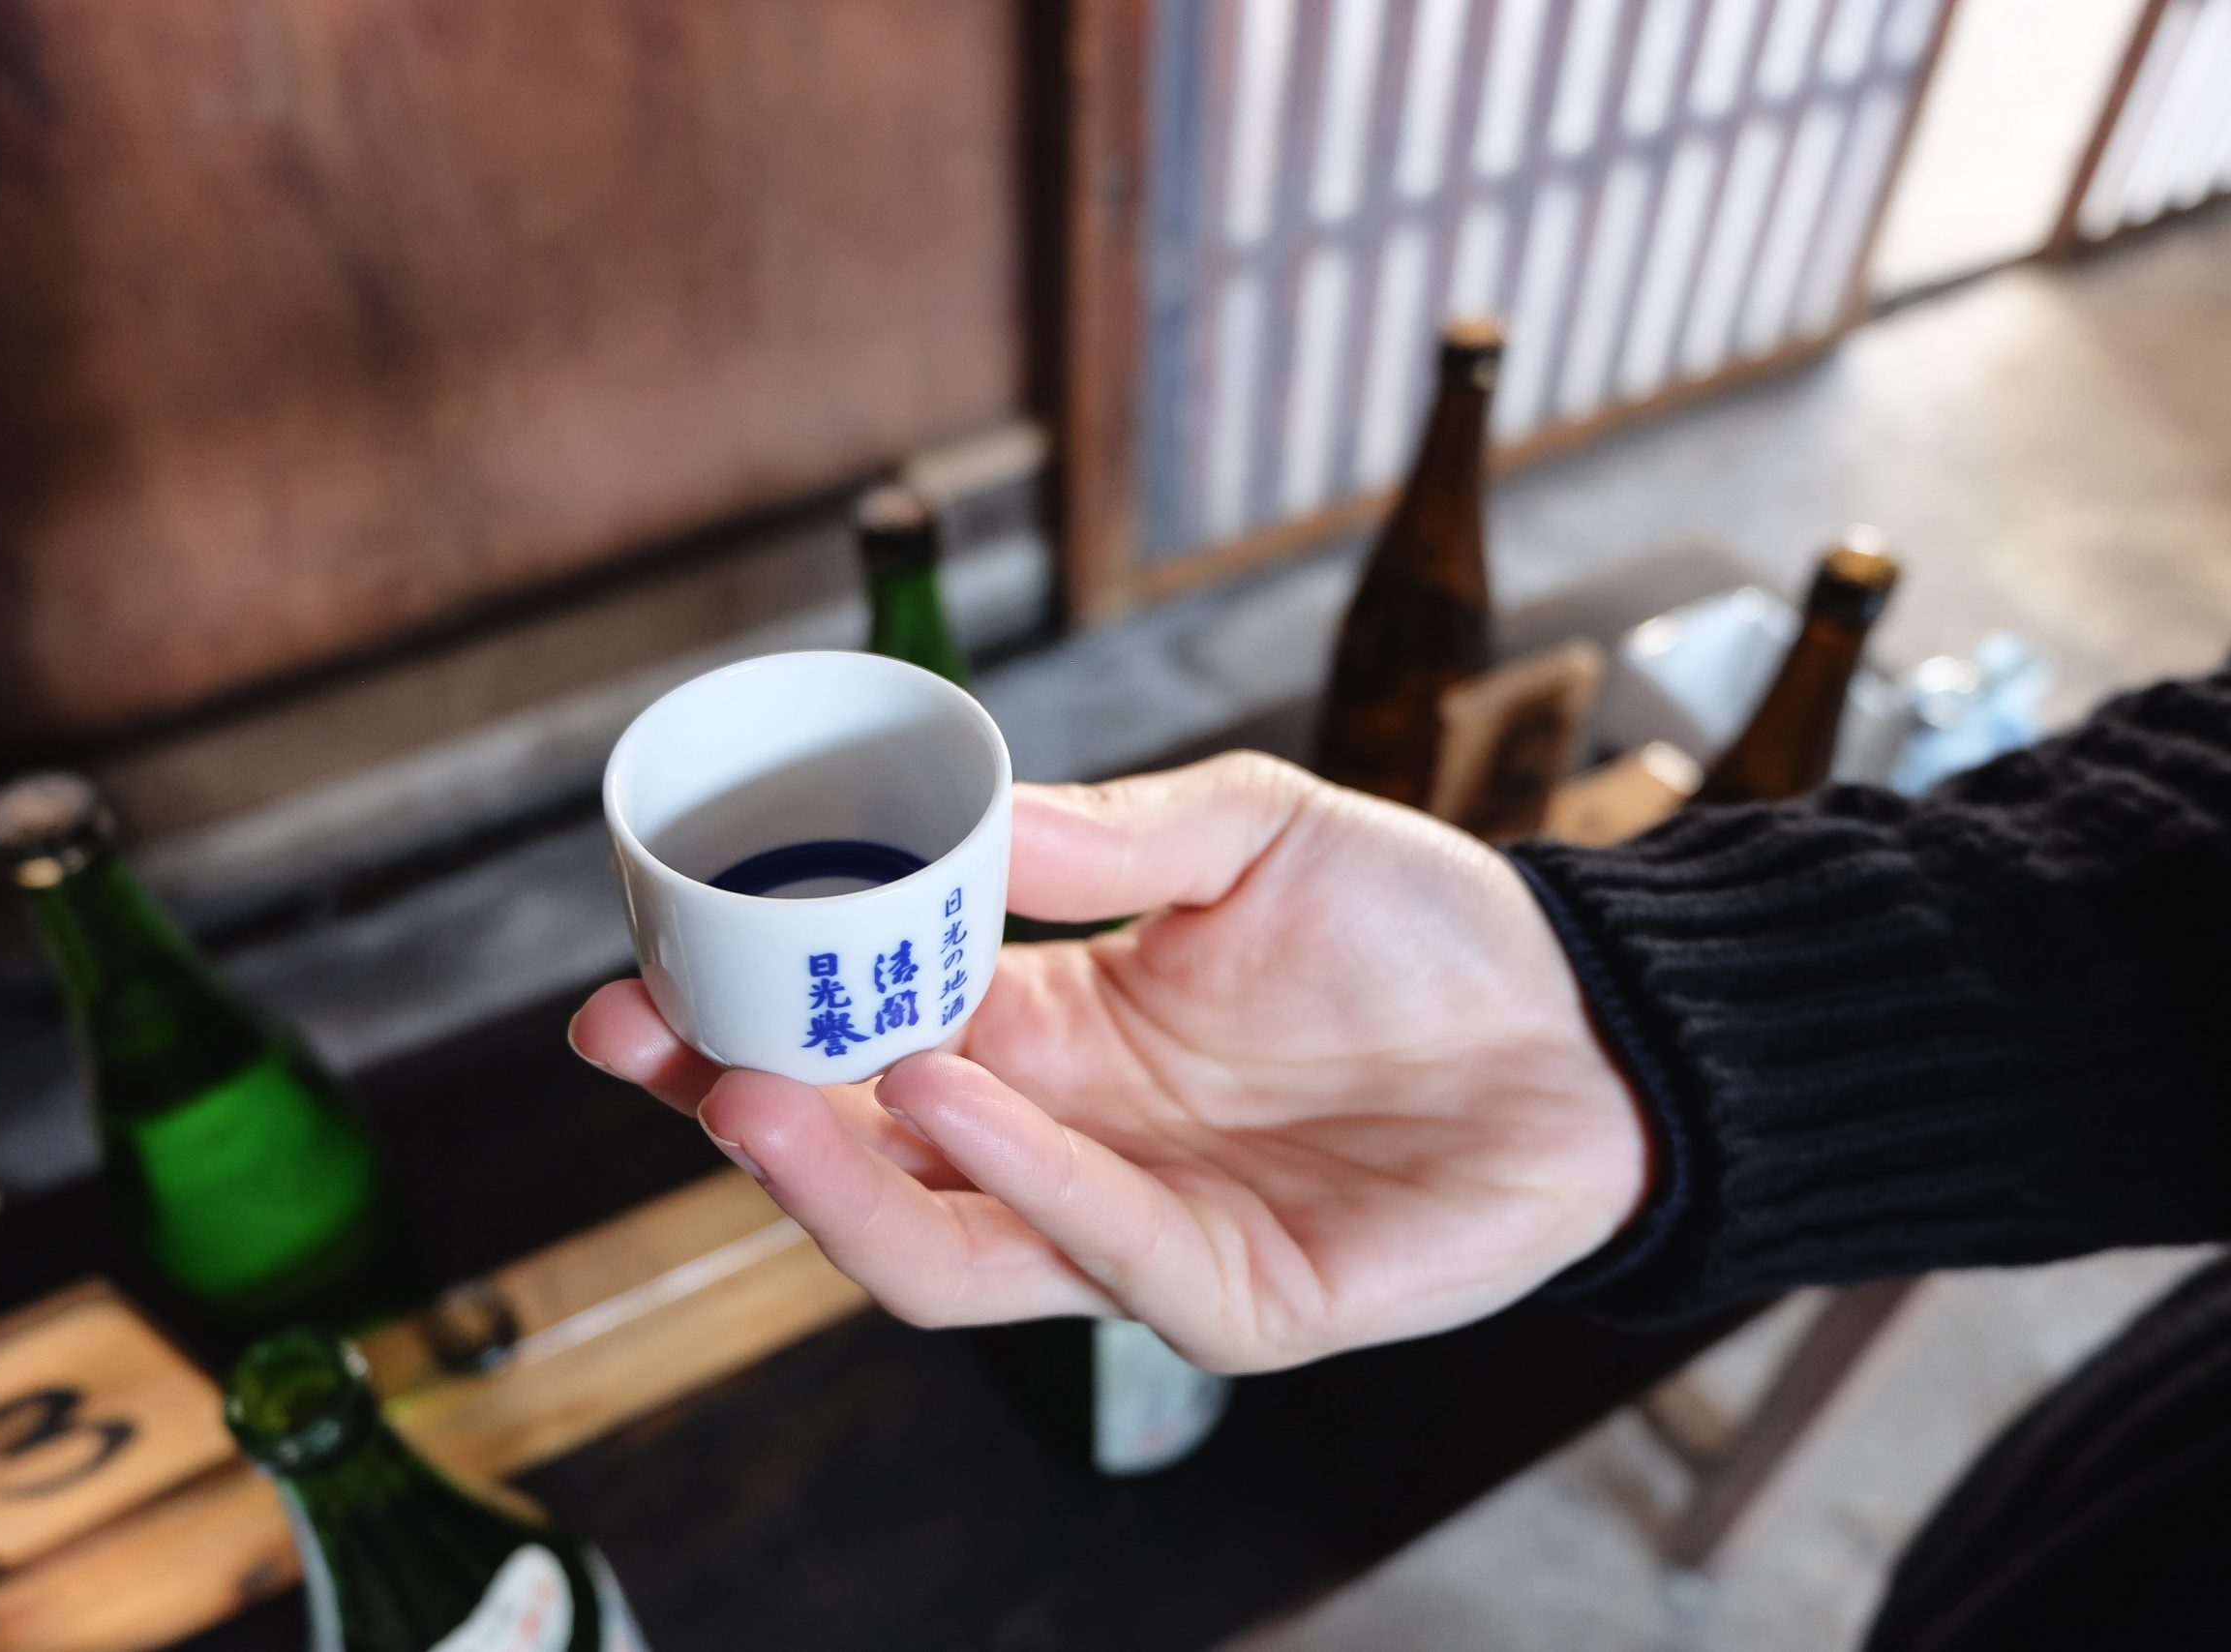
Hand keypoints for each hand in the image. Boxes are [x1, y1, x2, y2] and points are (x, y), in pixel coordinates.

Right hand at [570, 752, 1648, 1372]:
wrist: (1593, 1015)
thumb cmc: (1427, 928)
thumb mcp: (1252, 828)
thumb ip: (1105, 832)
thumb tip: (947, 808)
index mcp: (1057, 1042)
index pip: (867, 1053)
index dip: (748, 1026)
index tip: (637, 976)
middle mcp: (1077, 1152)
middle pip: (874, 1170)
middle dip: (745, 1117)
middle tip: (643, 1044)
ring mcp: (1151, 1237)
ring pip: (953, 1254)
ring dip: (846, 1179)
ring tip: (759, 1090)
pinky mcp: (1245, 1302)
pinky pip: (1112, 1262)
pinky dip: (1031, 1187)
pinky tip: (961, 1097)